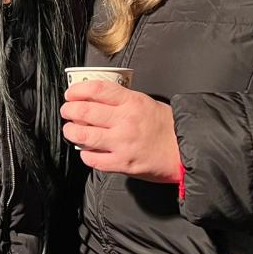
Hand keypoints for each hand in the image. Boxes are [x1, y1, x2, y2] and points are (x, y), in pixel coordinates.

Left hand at [60, 80, 180, 182]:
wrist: (186, 151)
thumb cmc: (168, 127)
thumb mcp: (147, 103)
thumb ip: (123, 101)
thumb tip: (97, 100)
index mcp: (132, 102)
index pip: (97, 89)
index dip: (78, 90)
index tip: (71, 93)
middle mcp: (125, 121)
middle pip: (84, 111)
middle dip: (69, 110)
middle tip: (67, 111)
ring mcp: (122, 143)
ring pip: (83, 135)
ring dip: (71, 131)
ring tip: (71, 130)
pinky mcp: (122, 163)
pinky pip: (93, 159)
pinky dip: (86, 154)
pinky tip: (87, 150)